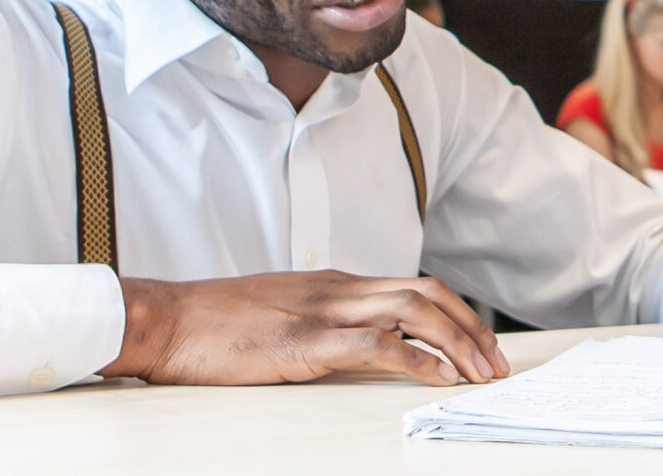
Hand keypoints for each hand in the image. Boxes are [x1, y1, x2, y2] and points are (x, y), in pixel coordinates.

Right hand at [101, 271, 507, 386]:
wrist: (166, 319)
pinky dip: (415, 359)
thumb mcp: (284, 312)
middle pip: (428, 293)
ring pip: (412, 311)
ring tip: (480, 373)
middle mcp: (340, 289)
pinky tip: (438, 377)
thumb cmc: (217, 324)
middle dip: (471, 328)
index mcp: (337, 284)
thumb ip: (327, 322)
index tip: (481, 345)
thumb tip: (368, 345)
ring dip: (456, 342)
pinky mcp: (304, 342)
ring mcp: (323, 311)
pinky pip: (375, 344)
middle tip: (496, 364)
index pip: (416, 287)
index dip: (457, 314)